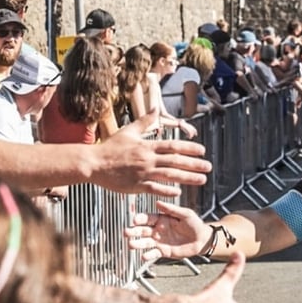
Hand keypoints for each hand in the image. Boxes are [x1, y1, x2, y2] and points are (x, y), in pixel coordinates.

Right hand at [93, 111, 210, 195]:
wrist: (93, 163)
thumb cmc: (110, 147)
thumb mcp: (128, 131)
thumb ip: (144, 122)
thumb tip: (155, 109)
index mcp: (147, 146)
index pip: (173, 146)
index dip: (189, 148)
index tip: (202, 151)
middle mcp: (147, 159)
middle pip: (176, 161)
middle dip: (194, 164)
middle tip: (209, 167)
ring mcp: (142, 173)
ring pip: (170, 175)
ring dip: (187, 178)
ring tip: (202, 179)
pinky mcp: (136, 185)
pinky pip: (155, 188)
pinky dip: (167, 190)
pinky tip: (179, 192)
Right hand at [126, 199, 211, 259]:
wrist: (202, 239)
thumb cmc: (194, 224)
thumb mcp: (185, 214)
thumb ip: (172, 209)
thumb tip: (158, 202)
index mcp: (161, 219)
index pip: (148, 218)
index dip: (140, 219)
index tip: (134, 220)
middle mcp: (157, 230)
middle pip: (142, 231)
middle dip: (134, 231)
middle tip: (126, 232)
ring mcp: (159, 241)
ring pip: (145, 243)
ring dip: (137, 244)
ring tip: (131, 245)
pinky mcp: (163, 251)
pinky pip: (153, 253)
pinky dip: (148, 255)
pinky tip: (144, 256)